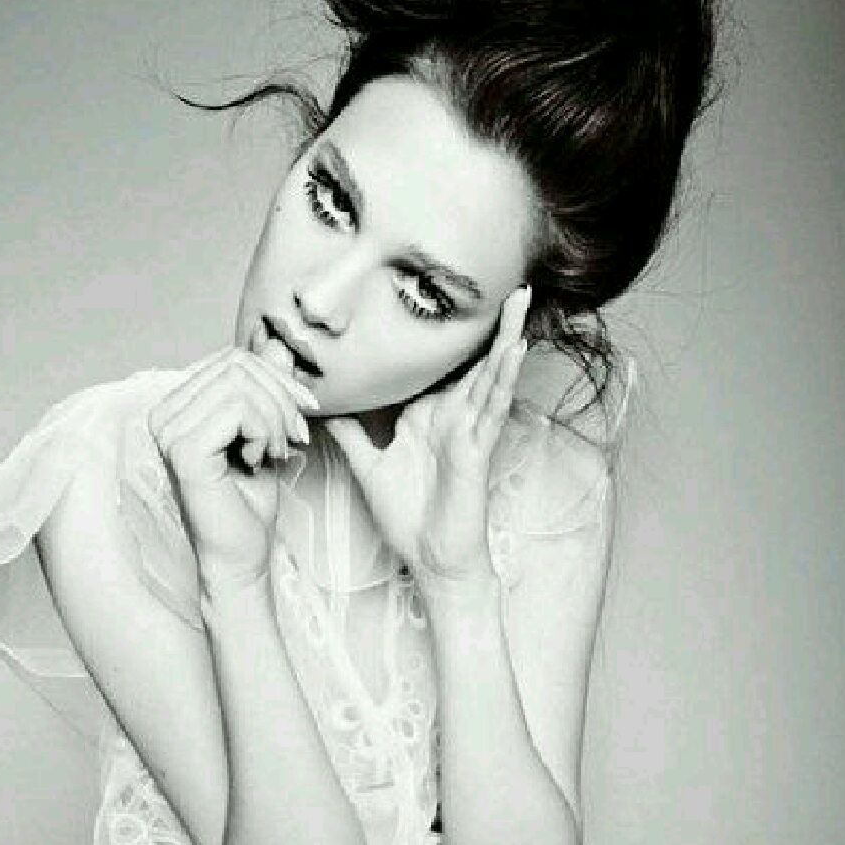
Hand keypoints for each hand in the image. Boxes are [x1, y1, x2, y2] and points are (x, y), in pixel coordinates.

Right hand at [147, 345, 318, 580]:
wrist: (242, 553)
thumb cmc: (250, 499)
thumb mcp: (267, 431)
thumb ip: (267, 387)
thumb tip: (276, 343)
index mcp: (179, 404)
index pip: (233, 358)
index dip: (278, 377)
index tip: (305, 409)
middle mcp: (164, 412)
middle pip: (238, 366)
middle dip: (282, 397)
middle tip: (296, 436)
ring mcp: (168, 430)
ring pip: (241, 386)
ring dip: (276, 419)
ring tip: (278, 451)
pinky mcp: (182, 449)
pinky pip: (239, 410)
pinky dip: (265, 432)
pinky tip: (262, 460)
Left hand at [325, 284, 530, 590]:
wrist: (432, 560)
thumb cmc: (408, 517)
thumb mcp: (369, 466)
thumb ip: (351, 433)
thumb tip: (324, 405)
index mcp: (429, 417)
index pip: (441, 368)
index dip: (447, 336)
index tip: (448, 295)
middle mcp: (453, 419)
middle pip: (476, 363)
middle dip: (494, 324)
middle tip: (509, 283)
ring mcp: (469, 433)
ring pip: (491, 377)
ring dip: (506, 339)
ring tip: (520, 301)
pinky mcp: (477, 451)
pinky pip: (491, 411)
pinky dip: (503, 380)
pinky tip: (514, 352)